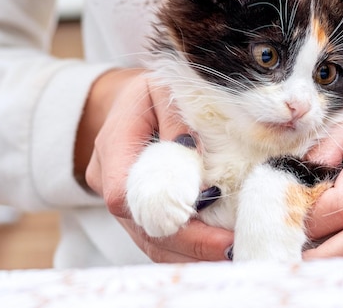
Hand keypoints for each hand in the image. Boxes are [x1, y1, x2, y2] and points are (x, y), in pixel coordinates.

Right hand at [79, 69, 233, 261]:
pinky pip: (159, 240)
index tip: (211, 208)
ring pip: (151, 242)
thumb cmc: (153, 90)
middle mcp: (109, 180)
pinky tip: (218, 253)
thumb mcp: (164, 87)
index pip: (124, 193)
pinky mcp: (137, 212)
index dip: (164, 208)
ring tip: (233, 255)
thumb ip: (176, 119)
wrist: (133, 100)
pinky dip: (189, 250)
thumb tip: (193, 153)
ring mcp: (121, 201)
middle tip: (232, 248)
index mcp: (112, 145)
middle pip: (143, 227)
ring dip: (192, 254)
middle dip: (190, 243)